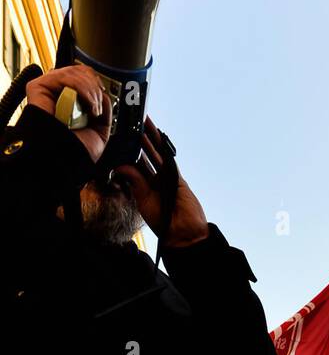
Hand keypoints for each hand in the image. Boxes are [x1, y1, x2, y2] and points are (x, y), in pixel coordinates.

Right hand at [25, 64, 111, 162]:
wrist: (65, 159)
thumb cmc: (77, 149)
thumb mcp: (100, 127)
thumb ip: (103, 107)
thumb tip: (103, 92)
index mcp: (72, 99)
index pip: (84, 76)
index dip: (96, 83)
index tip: (102, 99)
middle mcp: (60, 92)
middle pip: (81, 71)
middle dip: (95, 90)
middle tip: (97, 109)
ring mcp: (49, 89)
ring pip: (74, 72)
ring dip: (90, 91)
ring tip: (92, 111)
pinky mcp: (38, 87)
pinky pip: (63, 76)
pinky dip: (80, 88)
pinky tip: (84, 106)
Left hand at [115, 117, 208, 248]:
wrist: (184, 234)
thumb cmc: (164, 223)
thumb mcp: (143, 201)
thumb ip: (134, 182)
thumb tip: (120, 166)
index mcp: (144, 187)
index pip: (134, 165)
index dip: (127, 152)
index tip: (119, 139)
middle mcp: (155, 180)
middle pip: (145, 155)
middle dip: (138, 140)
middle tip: (129, 123)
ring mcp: (167, 178)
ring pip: (156, 153)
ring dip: (149, 137)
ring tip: (142, 121)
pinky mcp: (177, 178)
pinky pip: (169, 158)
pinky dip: (163, 146)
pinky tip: (157, 135)